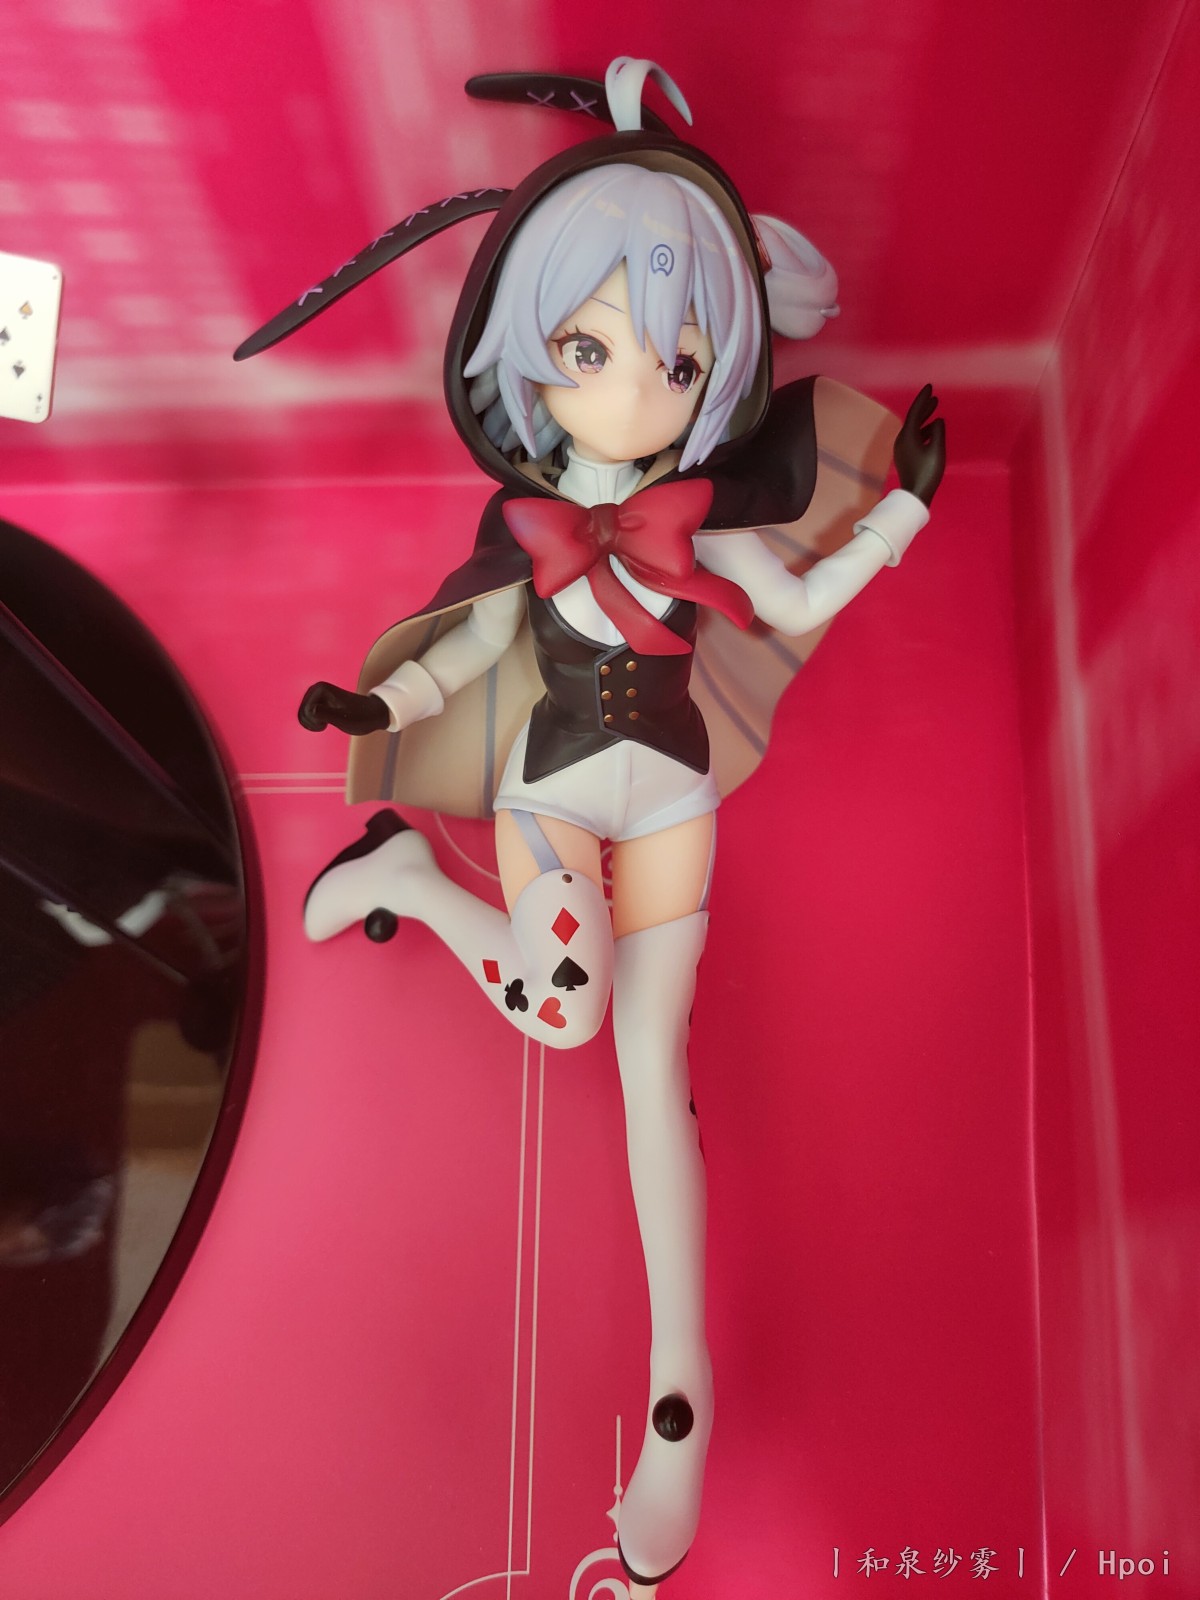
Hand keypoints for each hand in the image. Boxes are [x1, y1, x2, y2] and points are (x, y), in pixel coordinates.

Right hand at [298, 681, 389, 734]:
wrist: (373, 714)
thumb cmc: (361, 717)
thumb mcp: (345, 719)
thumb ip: (327, 714)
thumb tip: (311, 710)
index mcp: (320, 688)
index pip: (306, 712)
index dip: (316, 722)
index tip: (329, 723)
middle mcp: (315, 688)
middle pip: (302, 713)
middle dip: (312, 723)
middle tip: (328, 725)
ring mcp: (315, 694)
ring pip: (302, 716)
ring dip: (312, 724)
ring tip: (326, 724)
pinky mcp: (316, 701)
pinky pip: (305, 716)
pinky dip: (312, 723)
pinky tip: (324, 723)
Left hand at [894, 383, 945, 506]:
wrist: (915, 494)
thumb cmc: (927, 473)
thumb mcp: (937, 451)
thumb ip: (938, 432)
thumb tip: (938, 421)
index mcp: (908, 436)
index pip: (915, 412)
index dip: (922, 398)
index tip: (929, 387)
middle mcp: (902, 439)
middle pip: (913, 418)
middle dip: (923, 406)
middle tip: (933, 397)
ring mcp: (902, 448)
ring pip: (913, 427)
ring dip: (924, 418)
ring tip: (934, 409)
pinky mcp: (905, 455)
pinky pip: (913, 436)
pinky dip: (923, 429)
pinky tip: (931, 429)